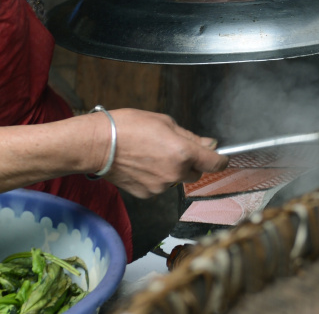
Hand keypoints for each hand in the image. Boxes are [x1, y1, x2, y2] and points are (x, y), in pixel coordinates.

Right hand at [103, 109, 226, 197]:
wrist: (98, 145)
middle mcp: (175, 173)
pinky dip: (156, 177)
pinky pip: (160, 186)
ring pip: (176, 180)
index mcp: (183, 153)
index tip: (220, 156)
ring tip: (152, 154)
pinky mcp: (147, 194)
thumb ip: (190, 137)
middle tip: (173, 148)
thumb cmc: (128, 127)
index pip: (215, 163)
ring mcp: (161, 187)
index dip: (220, 159)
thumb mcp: (164, 122)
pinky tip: (142, 165)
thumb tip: (209, 145)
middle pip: (195, 173)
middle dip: (190, 162)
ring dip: (172, 170)